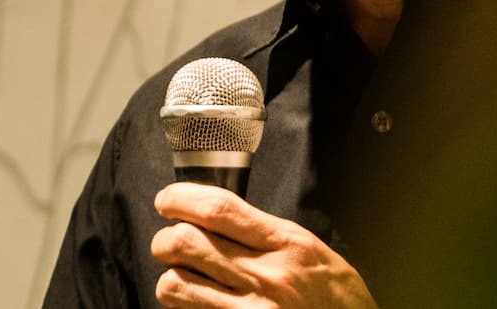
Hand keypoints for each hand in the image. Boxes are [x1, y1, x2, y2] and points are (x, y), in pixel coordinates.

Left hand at [150, 183, 378, 308]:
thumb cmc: (332, 291)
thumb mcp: (306, 246)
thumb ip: (263, 231)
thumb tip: (214, 215)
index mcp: (285, 243)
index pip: (219, 210)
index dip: (182, 198)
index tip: (168, 199)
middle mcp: (264, 276)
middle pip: (186, 243)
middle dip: (165, 239)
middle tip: (169, 240)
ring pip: (176, 285)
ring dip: (170, 276)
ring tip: (181, 273)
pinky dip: (182, 306)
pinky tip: (194, 300)